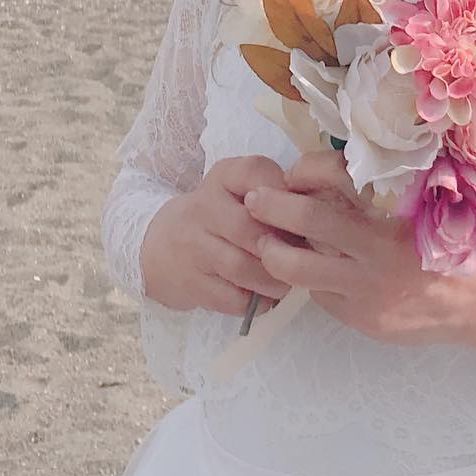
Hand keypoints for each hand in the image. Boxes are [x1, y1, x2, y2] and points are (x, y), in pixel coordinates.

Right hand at [138, 155, 296, 317]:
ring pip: (242, 267)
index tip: (301, 216)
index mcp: (223, 176)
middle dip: (284, 249)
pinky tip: (263, 298)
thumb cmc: (217, 218)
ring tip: (285, 283)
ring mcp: (192, 246)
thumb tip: (317, 218)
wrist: (158, 248)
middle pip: (252, 229)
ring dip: (273, 281)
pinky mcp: (189, 283)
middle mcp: (203, 206)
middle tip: (301, 259)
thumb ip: (275, 194)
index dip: (286, 197)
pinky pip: (231, 298)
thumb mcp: (238, 191)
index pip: (257, 173)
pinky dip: (255, 303)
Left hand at [242, 149, 475, 349]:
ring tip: (266, 242)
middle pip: (308, 221)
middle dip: (272, 206)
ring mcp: (368, 289)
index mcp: (399, 208)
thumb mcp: (430, 204)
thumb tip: (327, 172)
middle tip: (254, 199)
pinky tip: (313, 271)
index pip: (337, 177)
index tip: (293, 172)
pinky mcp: (361, 318)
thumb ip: (384, 190)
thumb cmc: (455, 241)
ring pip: (297, 269)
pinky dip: (310, 280)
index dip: (306, 171)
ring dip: (272, 252)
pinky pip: (320, 295)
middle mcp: (380, 248)